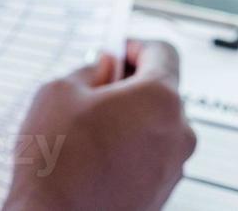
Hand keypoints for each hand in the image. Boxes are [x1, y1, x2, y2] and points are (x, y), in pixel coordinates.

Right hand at [3, 40, 195, 210]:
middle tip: (90, 90)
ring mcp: (174, 166)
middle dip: (128, 85)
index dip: (134, 45)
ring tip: (85, 128)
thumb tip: (104, 68)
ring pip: (155, 125)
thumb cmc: (58, 159)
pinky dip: (128, 147)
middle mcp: (179, 133)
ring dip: (128, 118)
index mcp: (159, 99)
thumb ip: (90, 69)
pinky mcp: (162, 191)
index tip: (116, 50)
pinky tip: (93, 154)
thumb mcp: (60, 91)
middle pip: (161, 91)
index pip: (163, 53)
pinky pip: (150, 155)